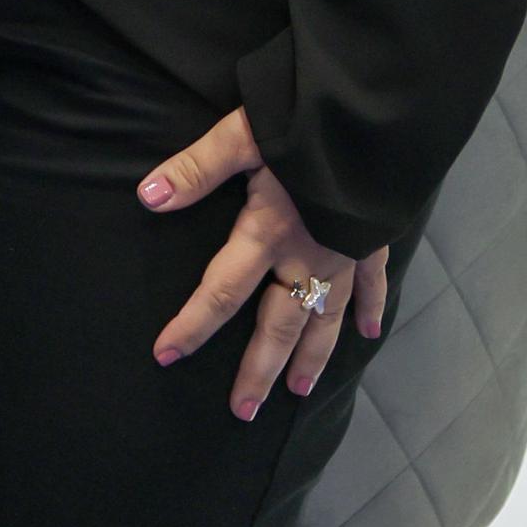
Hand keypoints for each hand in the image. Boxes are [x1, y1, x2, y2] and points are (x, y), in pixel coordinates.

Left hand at [141, 108, 392, 416]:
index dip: (193, 325)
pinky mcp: (373, 237)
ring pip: (326, 318)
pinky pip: (372, 284)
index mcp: (268, 233)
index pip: (223, 291)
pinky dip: (370, 311)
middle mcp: (308, 255)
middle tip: (243, 411)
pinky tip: (368, 336)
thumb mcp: (242, 135)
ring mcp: (346, 252)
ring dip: (312, 357)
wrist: (379, 115)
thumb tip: (148, 196)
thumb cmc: (306, 120)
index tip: (166, 355)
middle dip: (259, 371)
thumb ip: (196, 167)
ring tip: (299, 393)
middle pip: (278, 325)